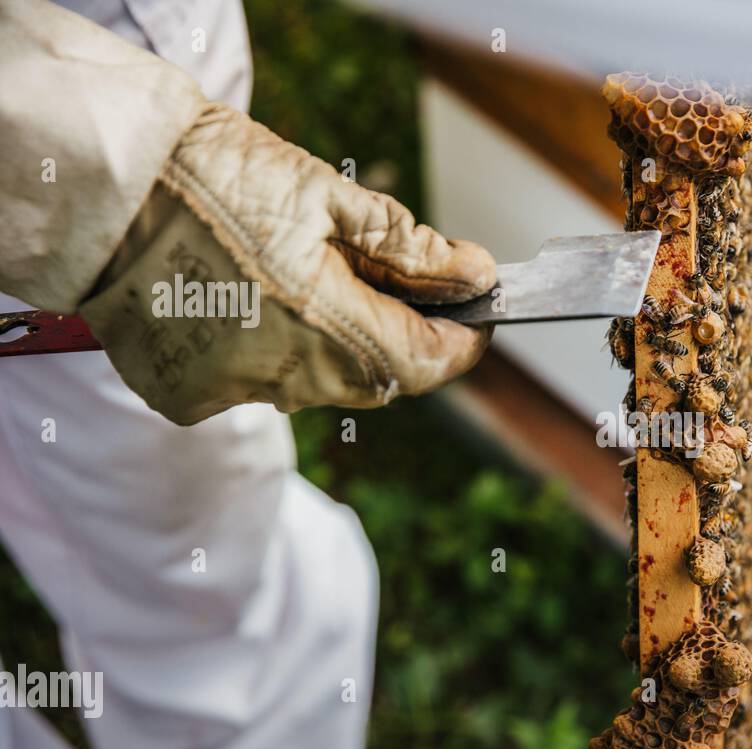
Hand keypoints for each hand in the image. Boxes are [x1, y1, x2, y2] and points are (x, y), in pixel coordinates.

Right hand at [80, 104, 494, 424]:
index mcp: (326, 328)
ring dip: (342, 340)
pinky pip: (262, 381)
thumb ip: (407, 247)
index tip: (479, 312)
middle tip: (404, 280)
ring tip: (317, 273)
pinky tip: (257, 297)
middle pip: (379, 377)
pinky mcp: (194, 395)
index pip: (428, 362)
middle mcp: (286, 378)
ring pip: (322, 382)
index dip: (463, 341)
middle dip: (404, 334)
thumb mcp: (325, 196)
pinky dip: (278, 347)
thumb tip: (473, 272)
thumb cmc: (211, 177)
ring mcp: (236, 392)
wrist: (100, 187)